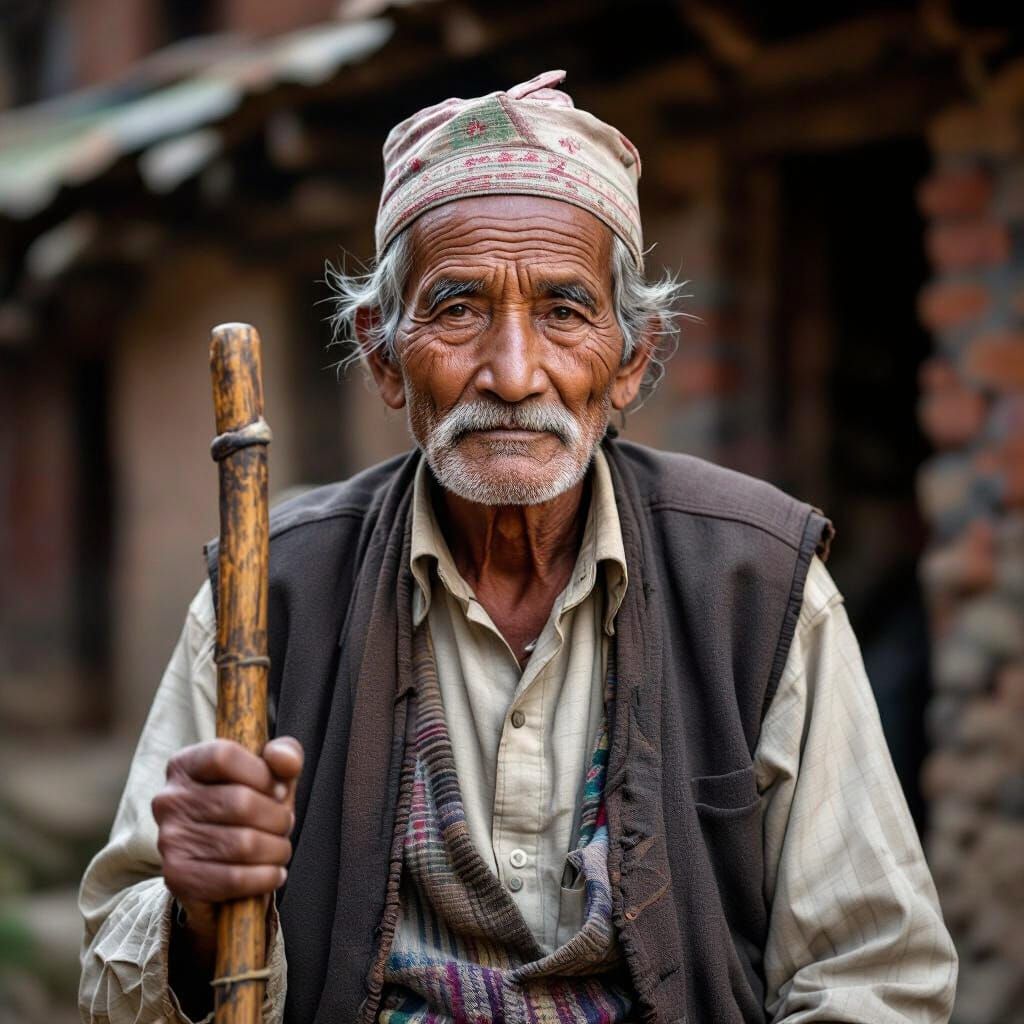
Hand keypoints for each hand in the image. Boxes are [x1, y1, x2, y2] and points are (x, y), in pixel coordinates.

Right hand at [152, 736, 302, 950]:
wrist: (221, 862)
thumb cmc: (250, 807)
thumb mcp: (270, 773)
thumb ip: (285, 755)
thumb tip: (288, 762)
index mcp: (186, 765)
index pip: (224, 756)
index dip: (261, 774)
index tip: (278, 790)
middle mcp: (170, 800)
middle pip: (241, 802)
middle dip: (278, 818)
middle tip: (285, 825)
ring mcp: (170, 840)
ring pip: (243, 843)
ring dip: (276, 849)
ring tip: (280, 849)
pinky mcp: (177, 878)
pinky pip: (234, 878)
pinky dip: (265, 877)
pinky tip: (273, 873)